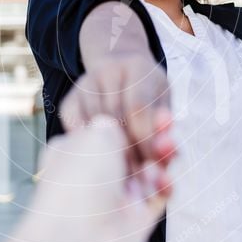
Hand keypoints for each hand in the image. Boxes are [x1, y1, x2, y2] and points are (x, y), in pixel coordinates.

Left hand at [0, 115, 175, 241]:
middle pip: (133, 149)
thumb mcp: (96, 134)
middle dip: (152, 135)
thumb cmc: (78, 183)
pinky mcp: (134, 222)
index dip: (132, 117)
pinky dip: (164, 185)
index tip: (151, 107)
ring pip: (149, 171)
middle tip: (166, 123)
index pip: (109, 129)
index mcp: (76, 150)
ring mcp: (115, 199)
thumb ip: (115, 124)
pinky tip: (163, 178)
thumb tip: (123, 128)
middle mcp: (94, 175)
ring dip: (161, 158)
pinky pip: (157, 197)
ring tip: (168, 147)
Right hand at [59, 52, 173, 177]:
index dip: (145, 139)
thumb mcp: (163, 102)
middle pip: (114, 117)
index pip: (137, 107)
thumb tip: (173, 155)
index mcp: (137, 67)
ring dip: (109, 153)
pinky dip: (87, 146)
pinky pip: (74, 127)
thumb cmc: (148, 92)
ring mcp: (85, 84)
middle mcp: (107, 70)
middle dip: (128, 150)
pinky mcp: (69, 99)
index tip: (152, 163)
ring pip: (93, 124)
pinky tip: (102, 160)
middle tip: (138, 174)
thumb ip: (165, 128)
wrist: (120, 68)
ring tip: (124, 173)